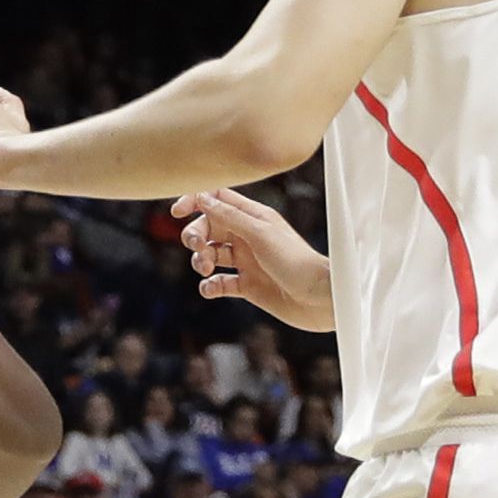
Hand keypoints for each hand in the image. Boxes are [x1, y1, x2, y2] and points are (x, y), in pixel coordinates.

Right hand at [170, 185, 334, 332]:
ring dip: (200, 260)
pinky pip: (219, 282)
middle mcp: (248, 237)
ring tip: (204, 269)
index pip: (218, 199)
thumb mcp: (260, 233)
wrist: (320, 299)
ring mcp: (247, 262)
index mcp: (253, 217)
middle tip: (197, 247)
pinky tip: (210, 288)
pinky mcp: (248, 286)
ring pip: (210, 254)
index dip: (196, 201)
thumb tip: (202, 198)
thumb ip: (229, 216)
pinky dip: (209, 285)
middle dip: (195, 235)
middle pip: (209, 227)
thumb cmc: (296, 261)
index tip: (177, 212)